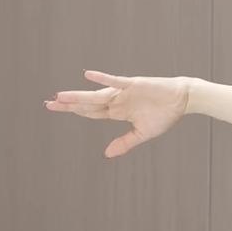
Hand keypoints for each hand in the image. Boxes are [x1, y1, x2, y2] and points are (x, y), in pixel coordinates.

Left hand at [44, 70, 189, 159]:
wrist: (183, 99)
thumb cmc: (165, 115)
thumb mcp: (143, 133)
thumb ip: (125, 142)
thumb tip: (106, 154)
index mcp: (118, 112)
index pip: (91, 112)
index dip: (74, 111)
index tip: (57, 108)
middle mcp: (117, 101)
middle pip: (88, 104)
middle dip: (69, 104)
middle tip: (49, 103)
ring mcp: (124, 92)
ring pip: (97, 95)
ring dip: (79, 96)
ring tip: (60, 96)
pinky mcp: (133, 84)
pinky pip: (115, 81)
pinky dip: (103, 78)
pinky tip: (88, 75)